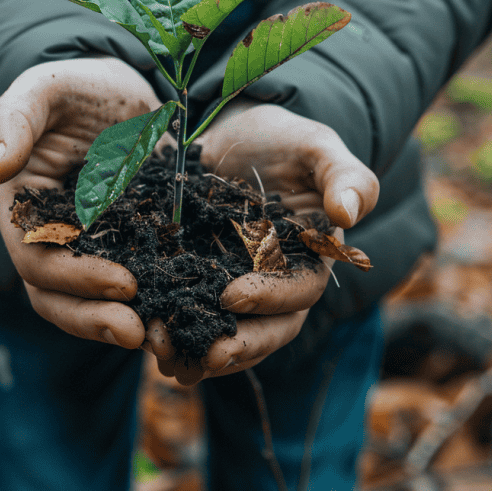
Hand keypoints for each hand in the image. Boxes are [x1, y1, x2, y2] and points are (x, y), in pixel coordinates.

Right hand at [0, 57, 163, 349]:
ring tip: (161, 339)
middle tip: (140, 334)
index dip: (75, 278)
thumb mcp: (46, 89)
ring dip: (119, 325)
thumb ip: (13, 120)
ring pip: (90, 303)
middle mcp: (46, 239)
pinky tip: (185, 318)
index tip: (123, 284)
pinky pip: (134, 286)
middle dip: (94, 319)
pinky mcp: (125, 250)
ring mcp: (86, 250)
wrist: (120, 92)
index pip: (35, 258)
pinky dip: (153, 304)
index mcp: (17, 208)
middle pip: (57, 296)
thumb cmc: (75, 86)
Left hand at [144, 99, 378, 384]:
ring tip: (165, 354)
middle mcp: (275, 285)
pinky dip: (172, 332)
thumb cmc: (285, 142)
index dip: (269, 299)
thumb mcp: (317, 148)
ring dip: (198, 351)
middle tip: (203, 357)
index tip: (231, 297)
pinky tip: (145, 341)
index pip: (298, 292)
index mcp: (310, 260)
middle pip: (266, 330)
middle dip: (236, 347)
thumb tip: (346, 216)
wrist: (235, 134)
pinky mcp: (198, 283)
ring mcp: (235, 288)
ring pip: (227, 335)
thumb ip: (345, 178)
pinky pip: (190, 317)